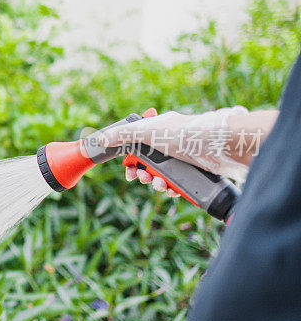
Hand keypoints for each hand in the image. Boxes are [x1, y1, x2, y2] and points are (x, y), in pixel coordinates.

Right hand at [100, 107, 252, 189]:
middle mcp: (170, 144)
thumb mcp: (148, 131)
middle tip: (141, 179)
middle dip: (142, 173)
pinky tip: (171, 189)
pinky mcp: (194, 172)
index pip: (137, 145)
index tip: (128, 170)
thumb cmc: (184, 133)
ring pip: (161, 175)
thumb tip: (100, 139)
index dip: (130, 159)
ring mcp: (182, 158)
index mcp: (158, 130)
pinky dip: (171, 188)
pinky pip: (177, 184)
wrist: (219, 147)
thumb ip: (123, 135)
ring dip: (156, 183)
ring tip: (159, 184)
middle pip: (148, 163)